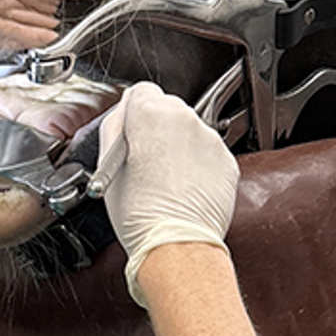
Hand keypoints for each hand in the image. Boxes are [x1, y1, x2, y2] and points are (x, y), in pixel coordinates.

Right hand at [92, 82, 238, 305]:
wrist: (176, 244)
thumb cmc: (138, 213)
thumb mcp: (108, 165)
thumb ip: (114, 127)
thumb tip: (123, 111)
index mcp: (151, 113)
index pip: (142, 91)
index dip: (134, 114)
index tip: (132, 133)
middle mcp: (185, 118)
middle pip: (168, 109)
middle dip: (157, 129)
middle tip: (146, 161)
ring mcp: (210, 139)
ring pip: (189, 132)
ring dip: (179, 147)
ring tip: (166, 181)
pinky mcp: (227, 160)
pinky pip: (208, 154)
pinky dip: (198, 166)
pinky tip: (184, 188)